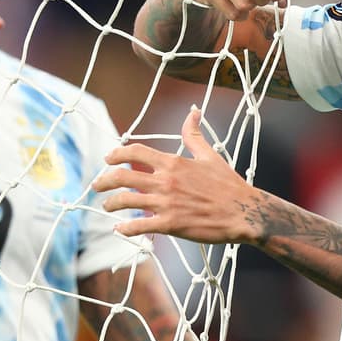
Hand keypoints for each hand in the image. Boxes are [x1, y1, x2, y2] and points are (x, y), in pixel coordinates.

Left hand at [94, 108, 264, 243]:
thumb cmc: (229, 185)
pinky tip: (119, 229)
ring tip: (107, 206)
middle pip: (122, 176)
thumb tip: (193, 111)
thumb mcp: (210, 156)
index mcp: (174, 162)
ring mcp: (166, 203)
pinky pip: (138, 226)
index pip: (135, 152)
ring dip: (111, 204)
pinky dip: (125, 228)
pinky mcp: (170, 224)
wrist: (244, 212)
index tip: (108, 159)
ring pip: (125, 201)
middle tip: (97, 185)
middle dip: (104, 180)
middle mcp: (166, 181)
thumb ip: (194, 135)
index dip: (116, 154)